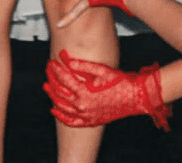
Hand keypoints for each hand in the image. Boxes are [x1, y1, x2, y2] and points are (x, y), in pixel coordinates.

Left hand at [44, 50, 170, 130]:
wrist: (135, 97)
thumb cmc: (120, 83)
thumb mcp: (101, 70)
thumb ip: (82, 66)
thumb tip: (66, 59)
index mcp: (84, 92)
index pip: (63, 79)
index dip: (56, 69)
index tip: (52, 62)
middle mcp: (82, 105)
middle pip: (59, 92)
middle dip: (52, 79)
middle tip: (48, 69)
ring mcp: (86, 115)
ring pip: (62, 106)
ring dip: (52, 96)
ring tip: (47, 86)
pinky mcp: (91, 121)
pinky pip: (71, 122)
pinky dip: (61, 116)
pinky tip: (54, 110)